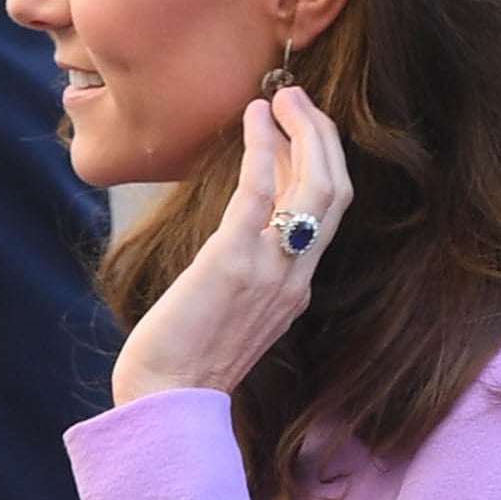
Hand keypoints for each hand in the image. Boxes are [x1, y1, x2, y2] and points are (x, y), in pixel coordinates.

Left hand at [111, 87, 353, 404]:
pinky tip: (253, 118)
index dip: (324, 160)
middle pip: (334, 191)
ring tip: (279, 98)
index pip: (330, 212)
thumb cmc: (184, 358)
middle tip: (296, 98)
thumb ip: (250, 269)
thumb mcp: (234, 310)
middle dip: (322, 136)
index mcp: (297, 288)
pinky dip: (262, 146)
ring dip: (301, 131)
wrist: (165, 400)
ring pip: (313, 185)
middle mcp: (294, 276)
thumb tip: (245, 220)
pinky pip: (260, 192)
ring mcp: (269, 268)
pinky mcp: (233, 260)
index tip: (303, 127)